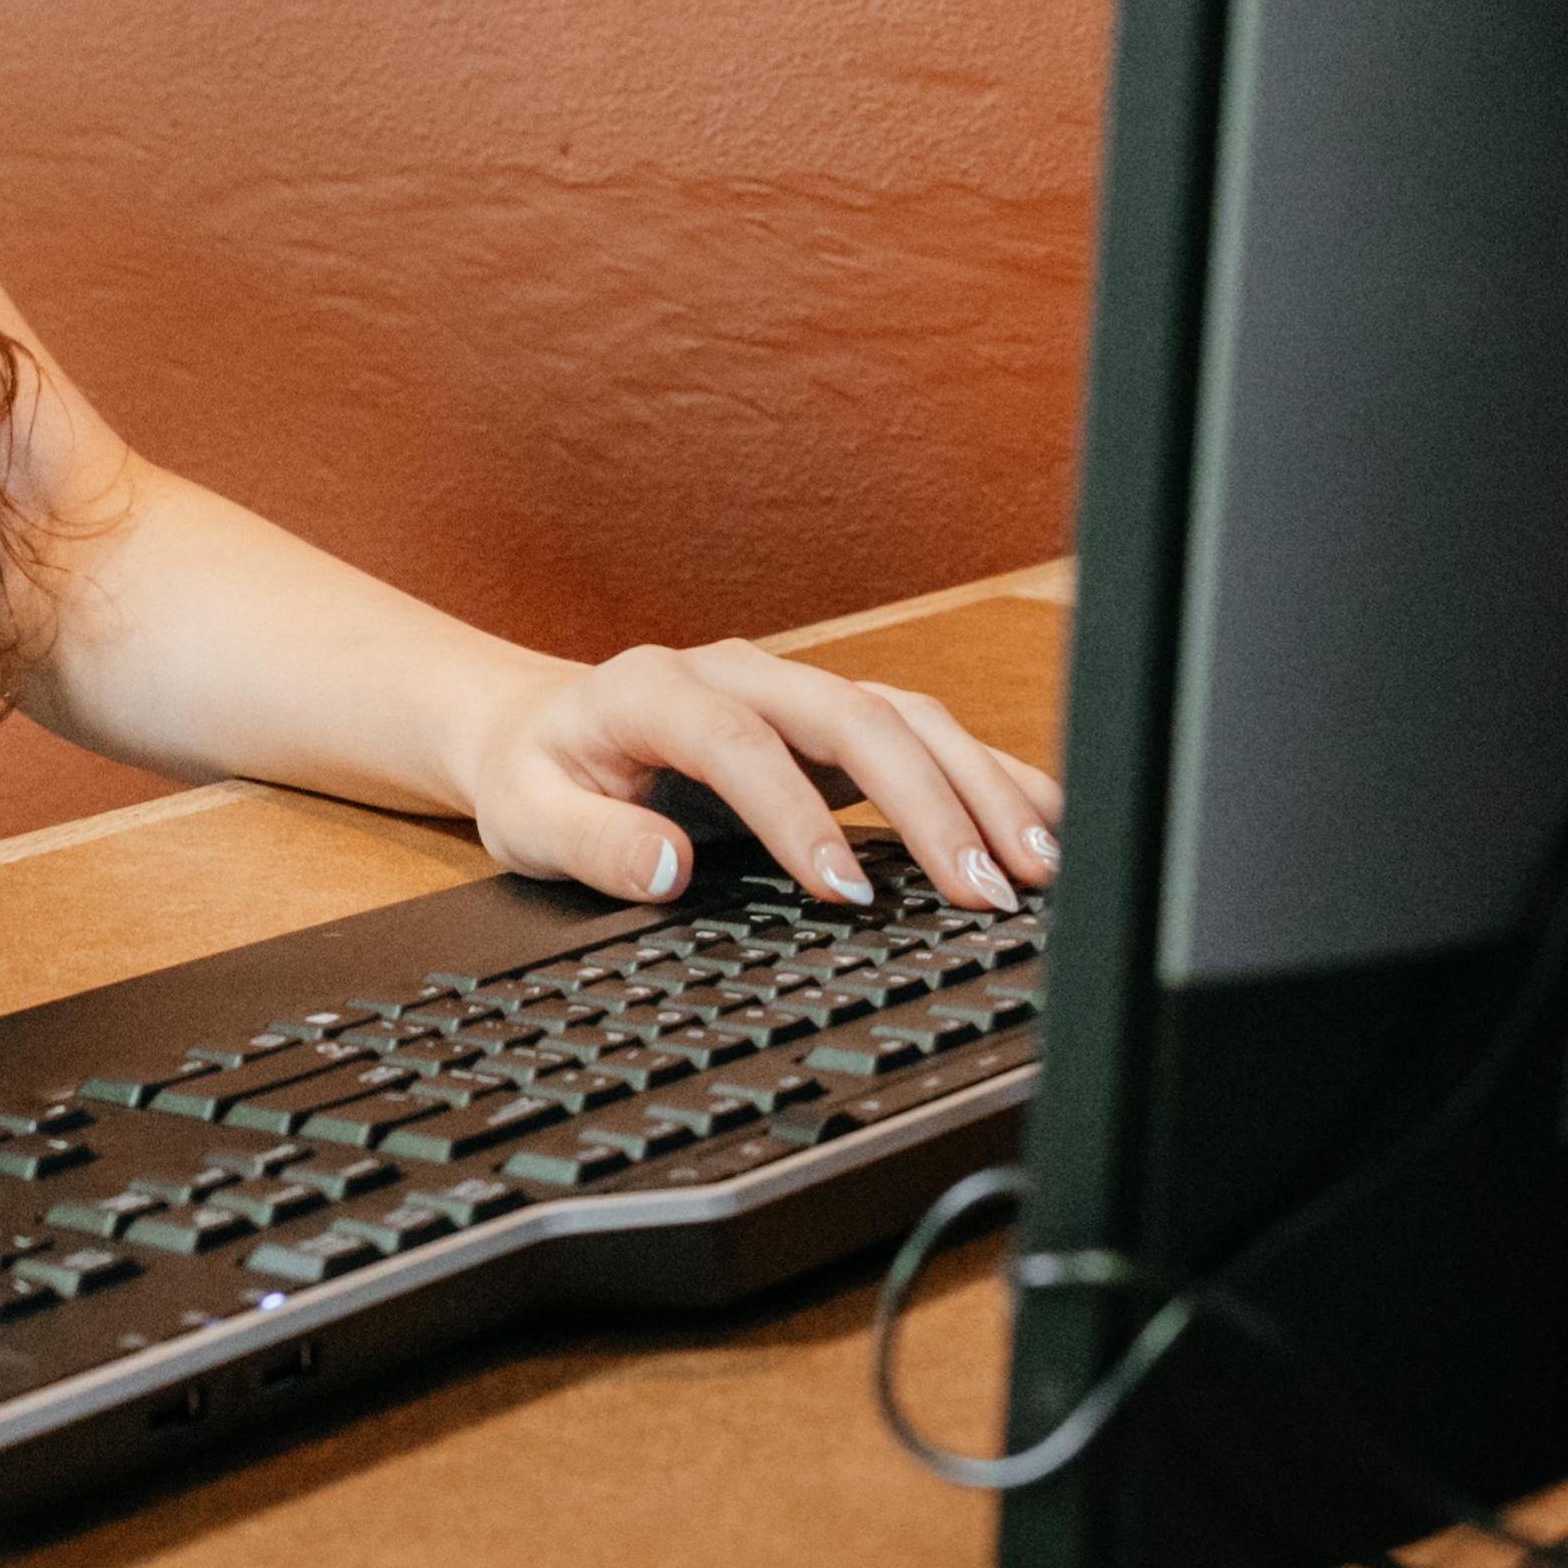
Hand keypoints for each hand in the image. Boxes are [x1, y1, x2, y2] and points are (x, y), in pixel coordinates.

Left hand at [465, 639, 1064, 915]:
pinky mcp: (829, 722)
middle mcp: (739, 672)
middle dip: (926, 801)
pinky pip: (919, 734)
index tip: (845, 894)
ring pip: (904, 716)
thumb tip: (666, 866)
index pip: (741, 740)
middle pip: (852, 714)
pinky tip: (1038, 823)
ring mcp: (792, 691)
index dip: (798, 813)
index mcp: (654, 687)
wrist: (542, 728)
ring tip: (1033, 869)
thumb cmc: (539, 775)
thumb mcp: (529, 817)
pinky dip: (983, 776)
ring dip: (976, 787)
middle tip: (980, 890)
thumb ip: (592, 844)